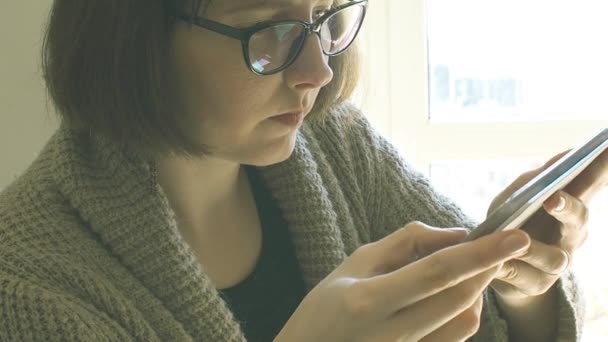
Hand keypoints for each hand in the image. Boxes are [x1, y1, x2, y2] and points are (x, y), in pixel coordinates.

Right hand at [275, 222, 530, 341]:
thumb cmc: (323, 310)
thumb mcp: (353, 264)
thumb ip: (403, 244)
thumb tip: (454, 233)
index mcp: (369, 300)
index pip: (437, 272)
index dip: (479, 253)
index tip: (514, 236)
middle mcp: (391, 332)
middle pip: (459, 297)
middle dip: (488, 267)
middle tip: (500, 244)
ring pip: (465, 322)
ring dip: (479, 290)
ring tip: (473, 269)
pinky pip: (456, 339)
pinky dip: (467, 312)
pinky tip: (457, 296)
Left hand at [488, 149, 607, 301]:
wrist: (493, 266)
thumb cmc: (509, 222)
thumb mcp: (513, 197)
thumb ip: (531, 181)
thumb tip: (559, 161)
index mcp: (570, 205)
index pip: (591, 182)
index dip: (603, 167)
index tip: (607, 147)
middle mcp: (571, 234)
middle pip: (579, 220)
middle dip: (568, 208)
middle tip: (553, 199)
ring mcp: (557, 262)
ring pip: (555, 258)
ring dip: (534, 248)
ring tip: (518, 240)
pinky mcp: (537, 285)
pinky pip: (525, 278)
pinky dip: (510, 268)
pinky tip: (499, 265)